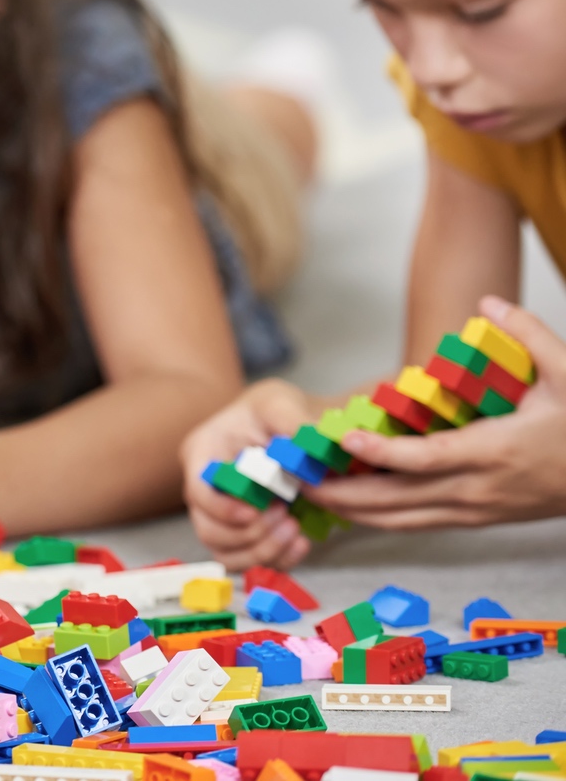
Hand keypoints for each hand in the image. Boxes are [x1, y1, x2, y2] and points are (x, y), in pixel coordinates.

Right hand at [180, 378, 317, 569]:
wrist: (288, 426)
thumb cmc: (273, 410)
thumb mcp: (280, 402)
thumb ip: (292, 419)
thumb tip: (308, 443)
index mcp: (202, 454)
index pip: (198, 492)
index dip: (222, 509)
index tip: (255, 511)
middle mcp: (204, 488)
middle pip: (208, 529)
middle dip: (248, 534)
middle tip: (286, 515)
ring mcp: (221, 514)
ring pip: (224, 552)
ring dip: (261, 550)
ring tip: (295, 529)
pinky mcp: (242, 532)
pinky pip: (248, 561)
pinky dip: (275, 560)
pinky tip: (300, 542)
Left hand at [310, 296, 565, 528]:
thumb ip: (530, 335)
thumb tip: (489, 303)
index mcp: (496, 452)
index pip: (428, 459)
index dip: (383, 454)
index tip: (343, 442)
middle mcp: (478, 489)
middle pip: (399, 501)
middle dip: (343, 492)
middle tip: (296, 475)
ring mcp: (476, 510)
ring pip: (402, 520)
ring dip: (352, 509)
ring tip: (306, 490)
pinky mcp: (475, 518)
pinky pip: (417, 523)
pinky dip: (378, 516)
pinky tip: (347, 502)